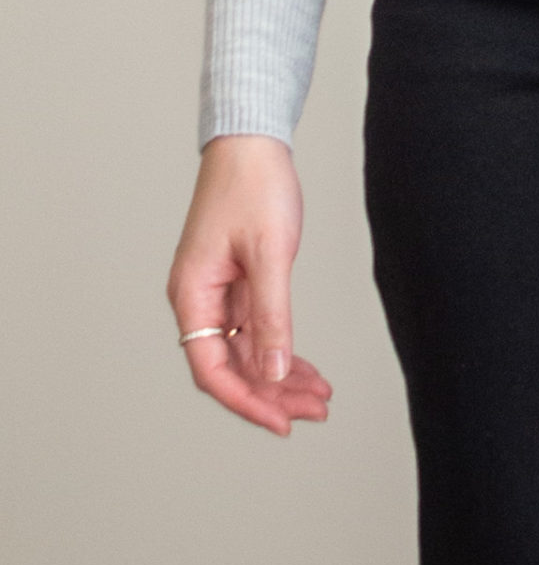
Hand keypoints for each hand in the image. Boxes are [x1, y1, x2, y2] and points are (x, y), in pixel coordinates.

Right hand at [167, 134, 332, 436]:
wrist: (253, 141)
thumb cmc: (254, 186)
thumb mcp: (269, 253)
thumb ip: (272, 316)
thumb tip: (271, 372)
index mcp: (192, 294)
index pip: (213, 369)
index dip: (247, 401)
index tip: (282, 422)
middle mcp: (200, 299)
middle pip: (232, 367)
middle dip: (272, 394)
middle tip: (316, 411)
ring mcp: (219, 292)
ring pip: (247, 351)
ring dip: (280, 375)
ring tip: (320, 397)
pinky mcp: (238, 281)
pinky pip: (256, 329)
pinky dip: (280, 348)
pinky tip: (305, 367)